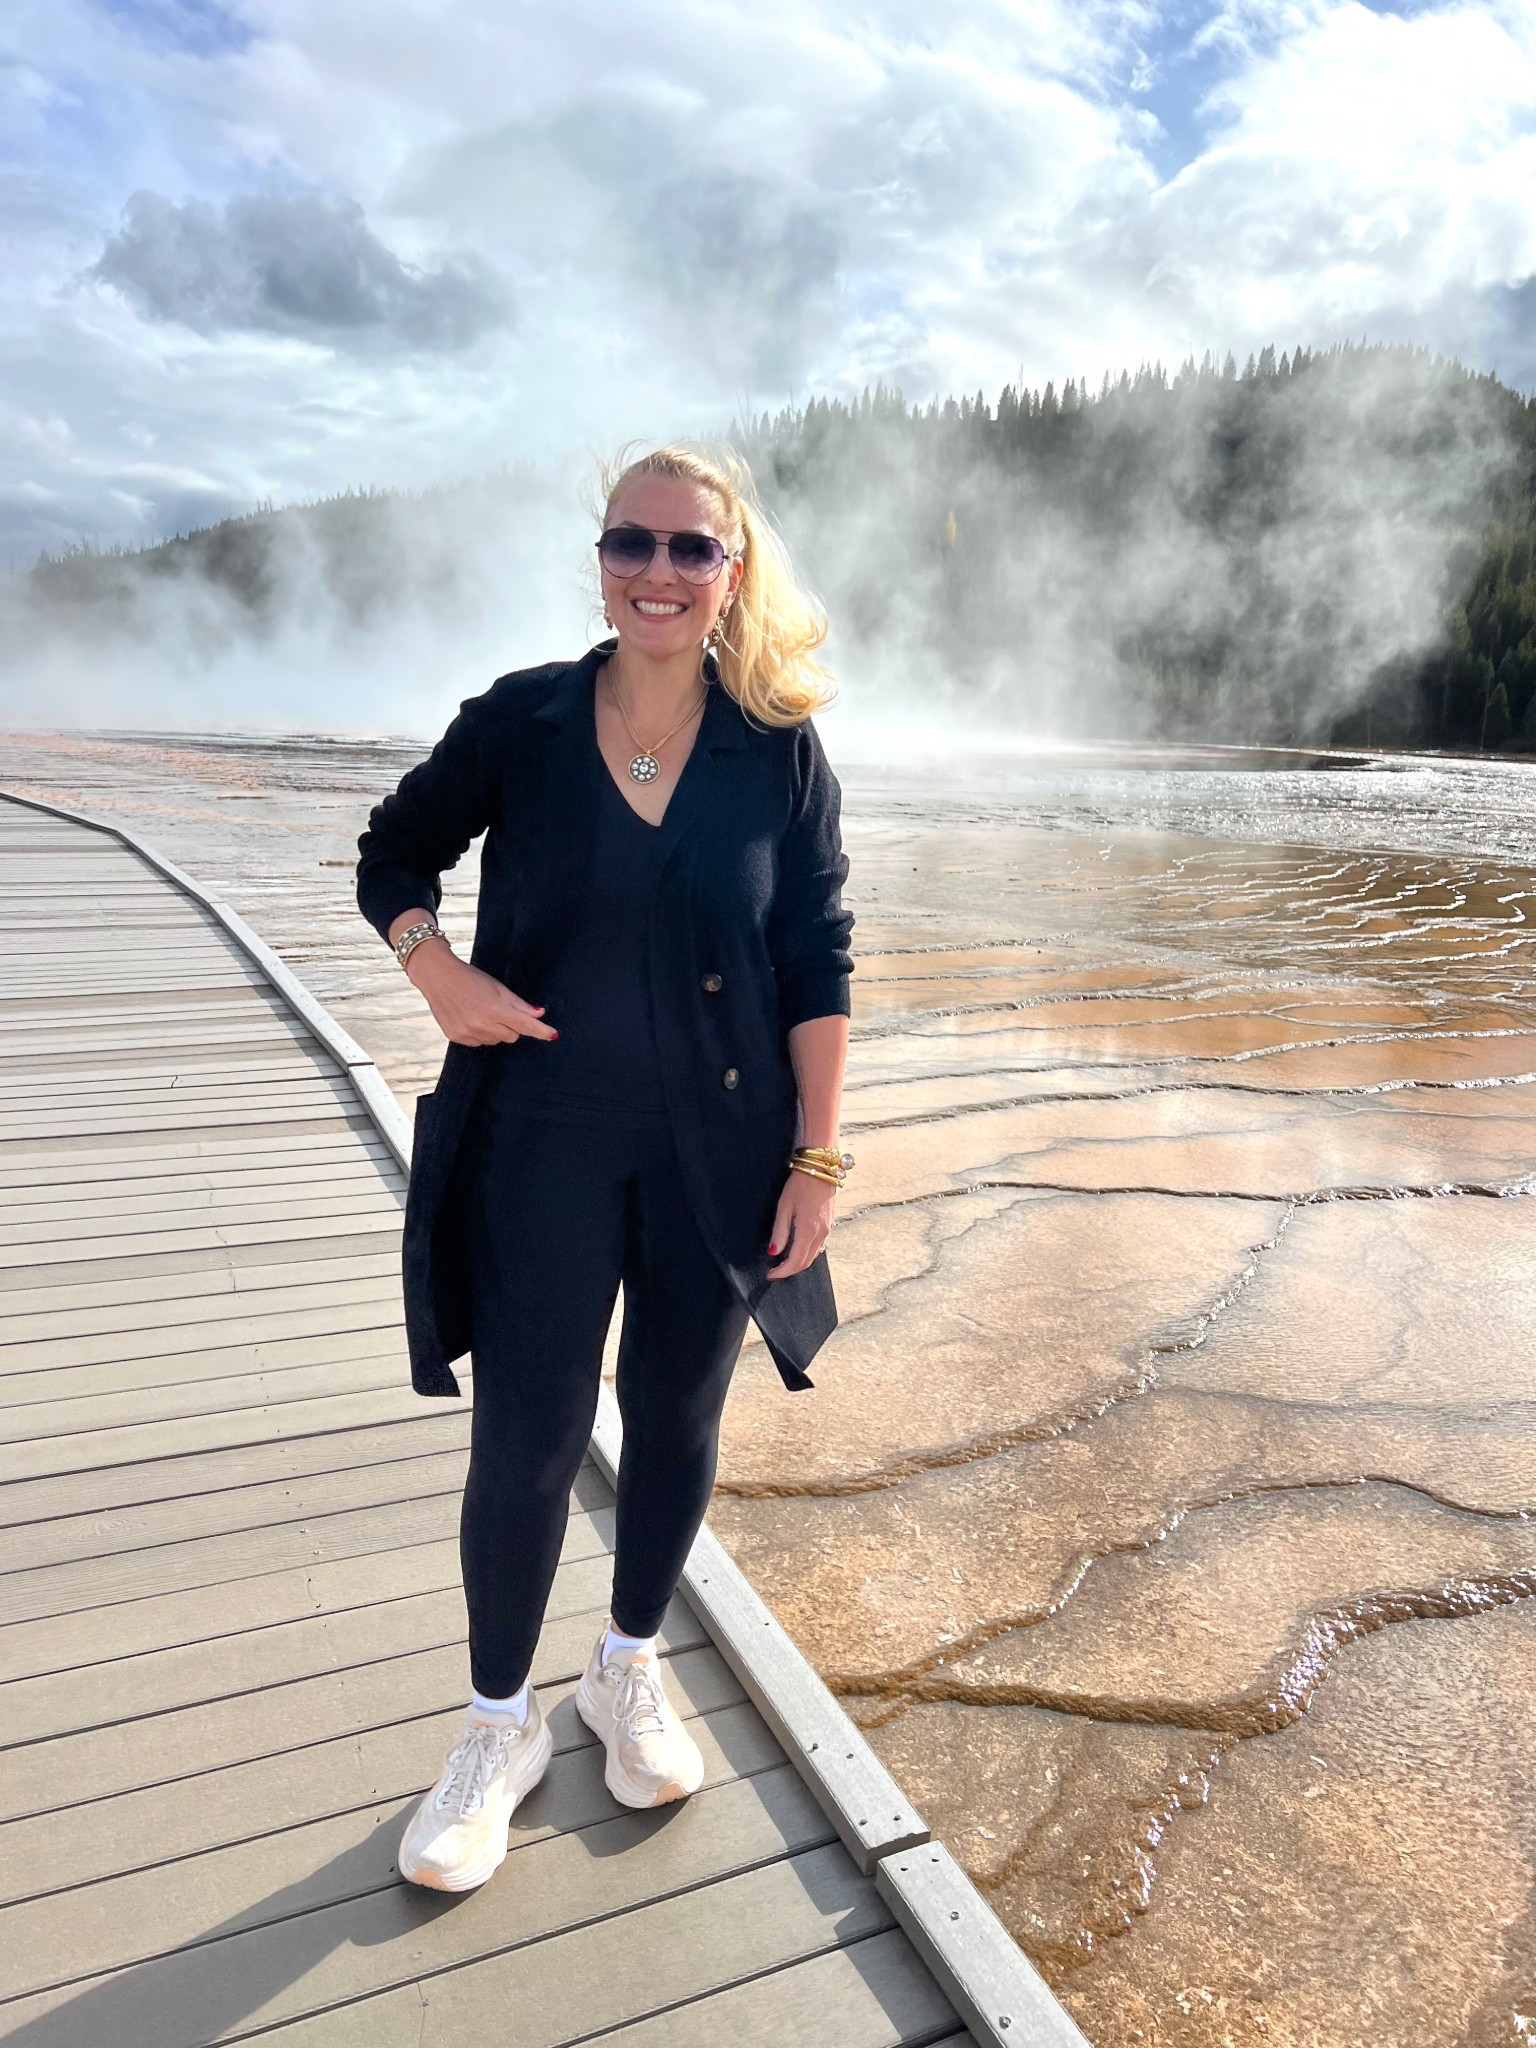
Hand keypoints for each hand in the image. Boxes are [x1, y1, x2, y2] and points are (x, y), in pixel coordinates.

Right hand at [407, 942, 557, 1048]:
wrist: (437, 977)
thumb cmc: (469, 978)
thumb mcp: (498, 987)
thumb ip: (519, 1004)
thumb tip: (539, 1014)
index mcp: (495, 1009)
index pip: (525, 1026)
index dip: (541, 1031)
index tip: (552, 1035)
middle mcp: (482, 1024)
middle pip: (512, 1036)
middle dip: (511, 1025)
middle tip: (499, 1009)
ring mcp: (468, 1033)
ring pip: (495, 1041)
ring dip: (495, 1030)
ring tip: (481, 1011)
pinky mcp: (457, 1037)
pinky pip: (479, 1043)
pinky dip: (479, 1034)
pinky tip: (470, 1018)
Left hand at [765, 1169, 836, 1279]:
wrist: (821, 1169)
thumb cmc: (800, 1185)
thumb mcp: (784, 1207)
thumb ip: (780, 1232)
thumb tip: (774, 1252)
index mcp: (808, 1231)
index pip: (795, 1261)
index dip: (782, 1272)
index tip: (770, 1275)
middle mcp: (821, 1233)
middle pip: (806, 1262)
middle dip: (790, 1270)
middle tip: (775, 1271)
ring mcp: (828, 1229)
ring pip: (814, 1255)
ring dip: (799, 1262)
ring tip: (783, 1261)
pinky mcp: (830, 1223)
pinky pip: (819, 1245)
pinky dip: (807, 1252)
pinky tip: (797, 1248)